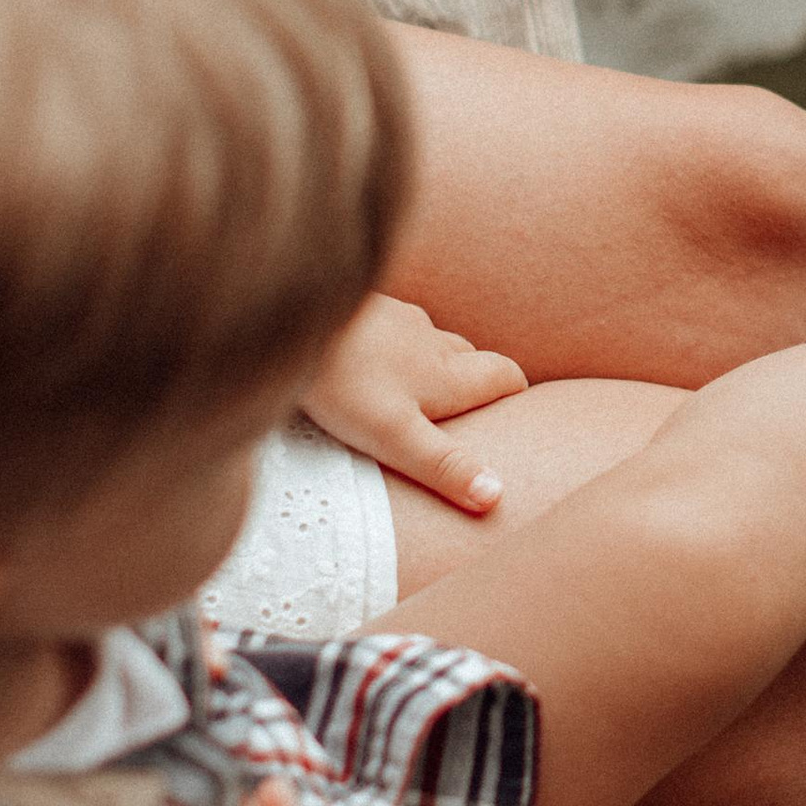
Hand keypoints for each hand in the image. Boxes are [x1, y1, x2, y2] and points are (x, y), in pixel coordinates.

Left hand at [303, 292, 526, 512]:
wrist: (289, 318)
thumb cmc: (342, 381)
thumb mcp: (395, 436)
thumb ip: (444, 466)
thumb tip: (496, 496)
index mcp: (447, 373)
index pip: (506, 376)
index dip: (516, 394)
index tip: (516, 416)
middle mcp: (430, 341)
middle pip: (470, 358)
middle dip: (476, 381)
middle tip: (469, 414)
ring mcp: (396, 320)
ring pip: (431, 343)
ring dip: (435, 365)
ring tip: (420, 394)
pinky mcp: (363, 310)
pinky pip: (394, 332)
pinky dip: (396, 350)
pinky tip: (371, 366)